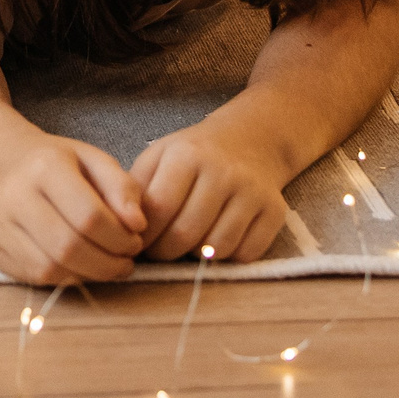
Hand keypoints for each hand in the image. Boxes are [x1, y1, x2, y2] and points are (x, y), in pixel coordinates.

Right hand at [0, 133, 146, 284]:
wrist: (10, 167)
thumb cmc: (63, 167)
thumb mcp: (96, 162)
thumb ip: (123, 187)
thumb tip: (137, 225)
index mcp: (44, 165)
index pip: (89, 216)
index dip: (120, 238)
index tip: (136, 241)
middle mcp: (13, 193)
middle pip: (68, 247)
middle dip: (107, 263)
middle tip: (126, 262)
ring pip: (51, 268)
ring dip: (89, 275)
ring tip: (107, 266)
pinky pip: (35, 276)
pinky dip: (66, 278)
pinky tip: (81, 267)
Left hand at [131, 120, 291, 262]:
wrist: (250, 140)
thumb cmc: (193, 154)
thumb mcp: (158, 156)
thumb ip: (136, 187)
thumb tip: (123, 225)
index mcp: (187, 155)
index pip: (160, 208)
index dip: (144, 234)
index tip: (136, 241)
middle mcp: (224, 172)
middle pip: (187, 233)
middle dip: (165, 252)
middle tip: (159, 251)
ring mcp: (253, 192)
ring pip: (217, 248)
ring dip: (196, 256)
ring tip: (187, 243)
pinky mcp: (275, 211)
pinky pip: (246, 254)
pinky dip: (228, 257)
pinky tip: (217, 240)